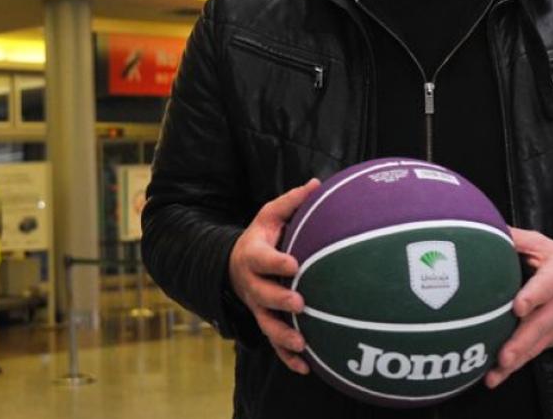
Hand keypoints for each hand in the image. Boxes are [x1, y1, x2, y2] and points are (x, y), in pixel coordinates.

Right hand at [227, 179, 320, 374]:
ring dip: (283, 335)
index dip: (277, 262)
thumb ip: (291, 203)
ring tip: (301, 341)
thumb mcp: (269, 215)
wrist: (235, 265)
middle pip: (263, 296)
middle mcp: (253, 285)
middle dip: (279, 300)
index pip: (263, 259)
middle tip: (299, 303)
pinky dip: (288, 358)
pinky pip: (275, 345)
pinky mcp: (265, 323)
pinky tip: (307, 367)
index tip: (294, 264)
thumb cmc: (261, 238)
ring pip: (267, 324)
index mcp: (254, 256)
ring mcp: (258, 307)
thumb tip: (317, 183)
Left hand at [485, 228, 552, 387]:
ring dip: (515, 362)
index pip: (545, 287)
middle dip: (520, 343)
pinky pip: (533, 354)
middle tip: (503, 356)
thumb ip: (516, 239)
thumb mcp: (543, 246)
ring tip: (494, 375)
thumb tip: (484, 226)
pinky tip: (495, 377)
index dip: (532, 297)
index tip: (518, 306)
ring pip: (535, 346)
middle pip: (539, 327)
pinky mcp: (552, 340)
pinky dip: (516, 367)